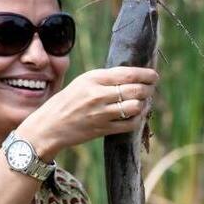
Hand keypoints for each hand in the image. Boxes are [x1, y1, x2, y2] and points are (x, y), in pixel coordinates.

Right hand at [18, 66, 157, 156]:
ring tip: (143, 103)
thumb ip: (106, 79)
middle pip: (136, 90)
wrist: (49, 126)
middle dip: (148, 89)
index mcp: (93, 78)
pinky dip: (138, 119)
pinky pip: (130, 124)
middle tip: (150, 89)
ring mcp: (101, 113)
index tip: (154, 75)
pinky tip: (136, 116)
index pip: (128, 73)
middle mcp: (98, 94)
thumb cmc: (67, 102)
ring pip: (136, 107)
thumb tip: (134, 76)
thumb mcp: (83, 83)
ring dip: (144, 105)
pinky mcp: (103, 129)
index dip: (146, 74)